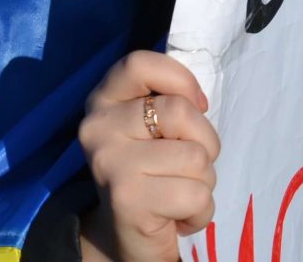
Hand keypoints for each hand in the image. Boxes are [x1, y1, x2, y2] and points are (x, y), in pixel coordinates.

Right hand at [78, 50, 219, 261]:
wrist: (124, 240)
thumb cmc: (151, 176)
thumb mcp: (151, 131)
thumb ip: (168, 105)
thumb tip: (198, 103)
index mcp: (103, 101)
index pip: (140, 63)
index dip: (180, 80)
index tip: (195, 105)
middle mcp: (98, 126)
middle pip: (180, 112)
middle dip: (204, 143)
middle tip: (187, 167)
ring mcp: (110, 162)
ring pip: (196, 157)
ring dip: (203, 183)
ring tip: (179, 194)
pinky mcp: (128, 199)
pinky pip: (196, 195)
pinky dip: (201, 212)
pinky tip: (178, 218)